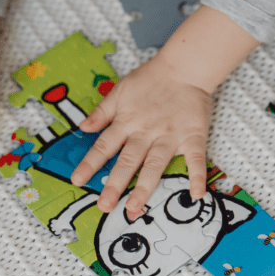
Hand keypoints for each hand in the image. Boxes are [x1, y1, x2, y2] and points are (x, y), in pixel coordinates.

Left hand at [70, 5, 259, 220]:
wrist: (184, 67)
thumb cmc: (151, 78)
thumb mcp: (120, 91)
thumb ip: (102, 112)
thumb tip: (82, 128)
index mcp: (127, 122)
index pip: (104, 146)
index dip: (90, 163)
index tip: (77, 180)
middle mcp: (146, 132)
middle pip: (128, 161)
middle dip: (115, 184)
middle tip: (105, 206)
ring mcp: (170, 136)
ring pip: (155, 164)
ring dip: (145, 187)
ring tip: (135, 208)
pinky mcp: (193, 136)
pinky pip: (196, 159)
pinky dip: (197, 176)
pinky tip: (195, 194)